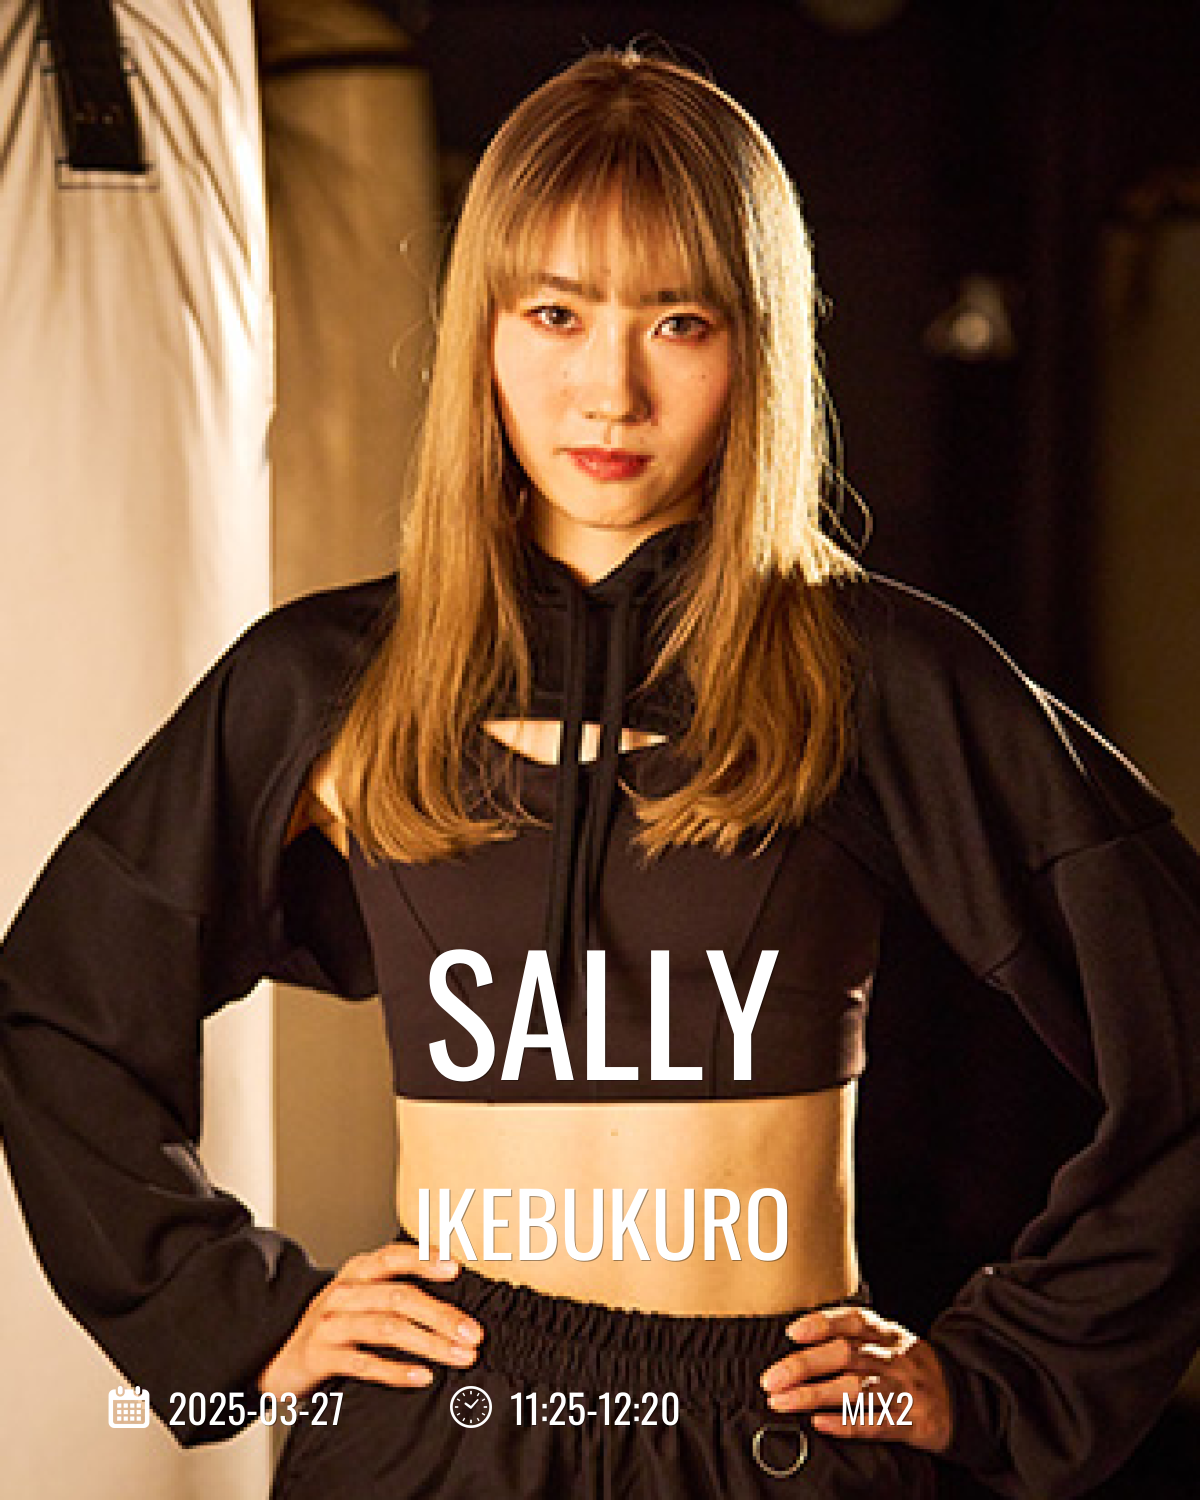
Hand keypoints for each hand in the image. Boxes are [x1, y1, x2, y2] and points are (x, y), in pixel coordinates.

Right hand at [258, 1241, 483, 1399]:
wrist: (280, 1360)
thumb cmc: (335, 1326)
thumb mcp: (360, 1296)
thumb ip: (395, 1289)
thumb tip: (454, 1296)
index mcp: (358, 1271)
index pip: (393, 1256)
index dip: (424, 1259)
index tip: (455, 1268)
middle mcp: (344, 1292)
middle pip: (399, 1296)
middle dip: (441, 1315)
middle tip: (473, 1333)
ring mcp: (330, 1323)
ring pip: (387, 1328)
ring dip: (429, 1343)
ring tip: (459, 1356)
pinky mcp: (320, 1356)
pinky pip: (363, 1362)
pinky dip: (395, 1371)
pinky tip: (422, 1376)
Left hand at [759, 1306, 951, 1452]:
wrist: (966, 1399)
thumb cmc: (912, 1368)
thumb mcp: (891, 1341)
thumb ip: (854, 1337)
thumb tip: (800, 1342)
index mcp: (887, 1333)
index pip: (852, 1320)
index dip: (821, 1323)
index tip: (792, 1332)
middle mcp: (894, 1357)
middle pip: (845, 1355)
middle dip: (804, 1365)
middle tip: (771, 1378)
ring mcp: (902, 1389)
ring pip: (854, 1388)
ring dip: (814, 1395)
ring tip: (782, 1402)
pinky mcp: (910, 1422)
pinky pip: (874, 1423)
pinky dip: (845, 1424)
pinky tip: (820, 1424)